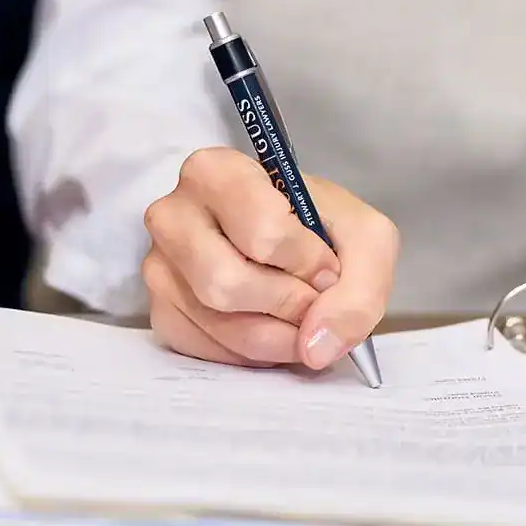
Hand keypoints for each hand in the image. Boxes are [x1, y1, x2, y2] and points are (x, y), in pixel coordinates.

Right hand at [142, 147, 397, 370]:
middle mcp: (173, 215)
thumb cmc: (321, 228)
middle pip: (226, 283)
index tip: (327, 265)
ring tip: (301, 317)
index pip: (261, 232)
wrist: (296, 246)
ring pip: (218, 323)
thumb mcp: (366, 239)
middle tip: (314, 299)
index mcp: (216, 172)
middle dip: (287, 304)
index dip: (306, 262)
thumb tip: (317, 345)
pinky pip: (206, 350)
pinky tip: (272, 326)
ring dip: (277, 336)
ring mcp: (159, 266)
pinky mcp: (161, 312)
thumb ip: (359, 288)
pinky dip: (254, 353)